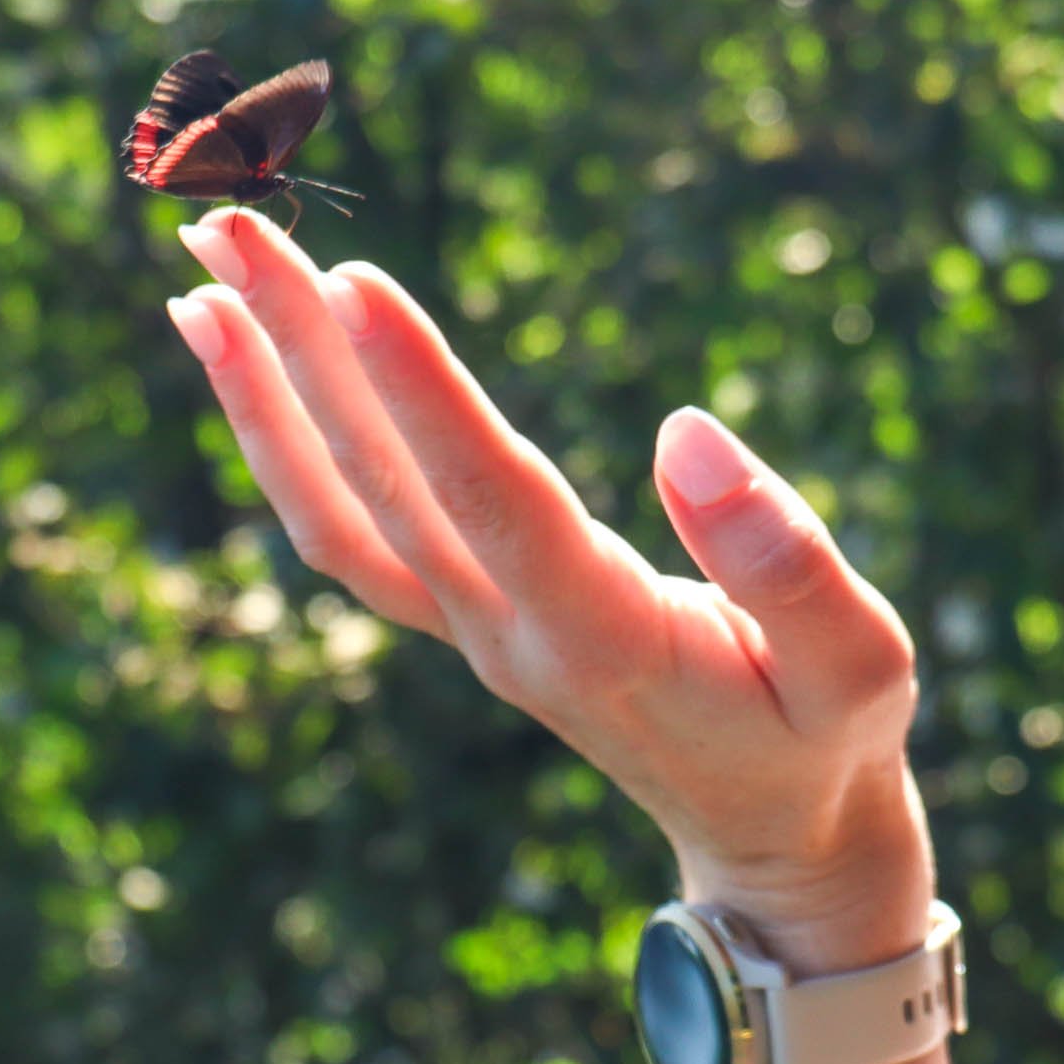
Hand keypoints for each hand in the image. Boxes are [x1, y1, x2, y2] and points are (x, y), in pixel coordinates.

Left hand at [168, 208, 934, 969]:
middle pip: (377, 487)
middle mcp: (507, 636)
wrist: (767, 836)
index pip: (495, 501)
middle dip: (299, 351)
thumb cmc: (825, 739)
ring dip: (265, 389)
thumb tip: (689, 432)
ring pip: (337, 510)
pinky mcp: (463, 620)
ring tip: (204, 270)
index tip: (354, 280)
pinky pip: (348, 533)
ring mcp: (471, 632)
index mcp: (606, 638)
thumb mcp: (860, 667)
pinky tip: (253, 362)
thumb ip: (785, 562)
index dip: (423, 395)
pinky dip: (287, 445)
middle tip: (223, 226)